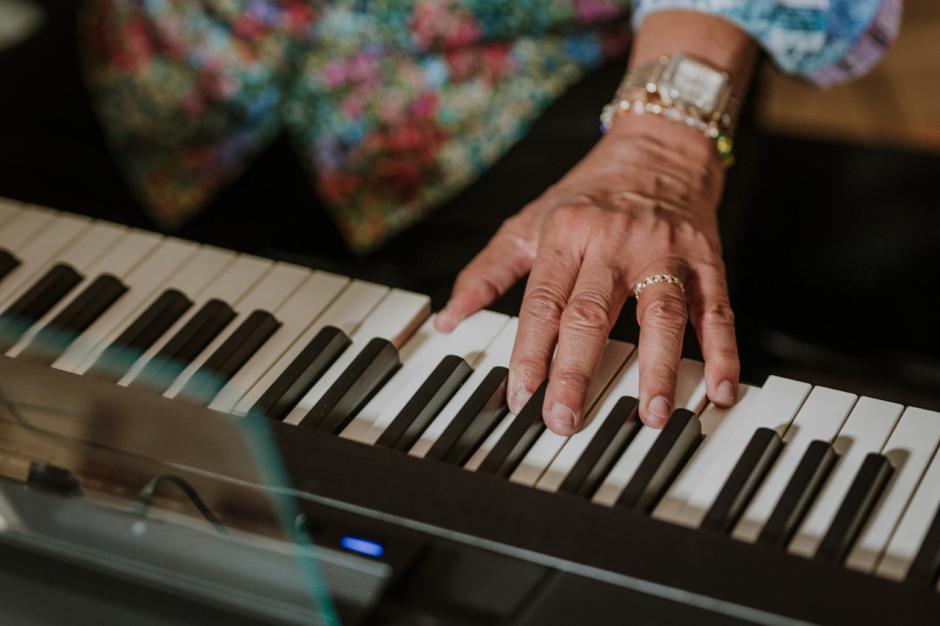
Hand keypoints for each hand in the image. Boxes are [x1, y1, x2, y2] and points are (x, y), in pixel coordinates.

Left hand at [435, 113, 739, 433]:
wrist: (658, 149)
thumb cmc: (588, 195)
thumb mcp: (529, 223)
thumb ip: (488, 272)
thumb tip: (449, 319)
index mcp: (566, 234)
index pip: (543, 303)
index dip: (529, 353)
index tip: (520, 397)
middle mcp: (614, 242)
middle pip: (592, 313)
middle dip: (575, 371)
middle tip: (565, 420)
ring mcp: (665, 251)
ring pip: (661, 313)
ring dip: (657, 368)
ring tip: (650, 416)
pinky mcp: (707, 260)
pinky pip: (716, 309)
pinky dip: (722, 350)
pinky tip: (720, 388)